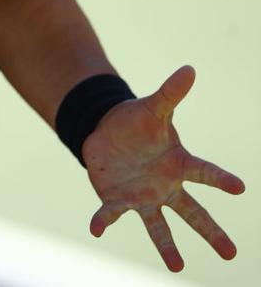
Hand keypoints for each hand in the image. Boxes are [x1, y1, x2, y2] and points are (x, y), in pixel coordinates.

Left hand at [82, 65, 244, 271]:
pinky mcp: (120, 201)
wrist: (108, 133)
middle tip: (232, 254)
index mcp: (178, 162)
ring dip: (166, 246)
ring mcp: (144, 196)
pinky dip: (104, 220)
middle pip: (192, 212)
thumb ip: (170, 93)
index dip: (220, 178)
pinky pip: (113, 214)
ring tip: (176, 267)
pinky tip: (96, 228)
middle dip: (211, 232)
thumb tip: (190, 68)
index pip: (203, 171)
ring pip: (159, 225)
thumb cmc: (137, 122)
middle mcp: (166, 185)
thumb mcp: (153, 107)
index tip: (240, 187)